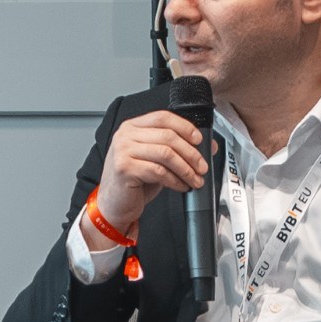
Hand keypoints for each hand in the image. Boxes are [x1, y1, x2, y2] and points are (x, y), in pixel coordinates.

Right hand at [91, 110, 209, 235]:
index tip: (199, 141)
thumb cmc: (133, 181)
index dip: (185, 127)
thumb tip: (207, 146)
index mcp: (132, 127)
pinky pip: (158, 172)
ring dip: (185, 168)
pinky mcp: (125, 169)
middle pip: (168, 136)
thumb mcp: (154, 159)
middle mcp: (126, 136)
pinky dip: (175, 180)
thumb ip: (175, 149)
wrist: (114, 203)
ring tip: (195, 179)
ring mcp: (123, 151)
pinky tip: (181, 185)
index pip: (163, 117)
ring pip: (166, 154)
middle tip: (202, 167)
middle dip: (191, 153)